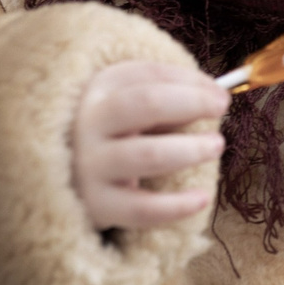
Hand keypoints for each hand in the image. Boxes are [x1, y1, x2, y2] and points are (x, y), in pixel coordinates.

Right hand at [71, 59, 228, 231]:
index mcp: (97, 91)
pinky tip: (202, 198)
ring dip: (189, 148)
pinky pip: (141, 208)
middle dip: (191, 102)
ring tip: (216, 145)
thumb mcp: (128, 103)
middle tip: (221, 107)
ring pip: (147, 154)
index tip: (220, 93)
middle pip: (146, 103)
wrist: (63, 182)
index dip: (190, 81)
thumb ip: (166, 92)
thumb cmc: (113, 134)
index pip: (147, 75)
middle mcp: (88, 124)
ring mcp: (90, 166)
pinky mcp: (96, 205)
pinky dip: (176, 205)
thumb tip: (215, 94)